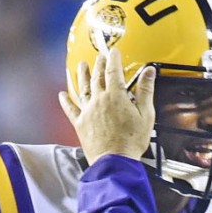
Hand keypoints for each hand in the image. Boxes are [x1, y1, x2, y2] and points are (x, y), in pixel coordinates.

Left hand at [58, 46, 155, 163]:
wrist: (115, 160)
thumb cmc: (131, 141)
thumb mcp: (146, 114)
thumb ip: (146, 91)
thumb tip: (149, 72)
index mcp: (116, 96)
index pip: (113, 71)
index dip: (114, 59)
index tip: (114, 52)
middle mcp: (99, 100)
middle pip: (98, 76)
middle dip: (99, 64)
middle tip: (100, 56)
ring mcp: (88, 111)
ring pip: (83, 88)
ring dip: (82, 75)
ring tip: (82, 66)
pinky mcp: (80, 123)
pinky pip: (70, 109)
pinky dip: (65, 101)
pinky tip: (62, 95)